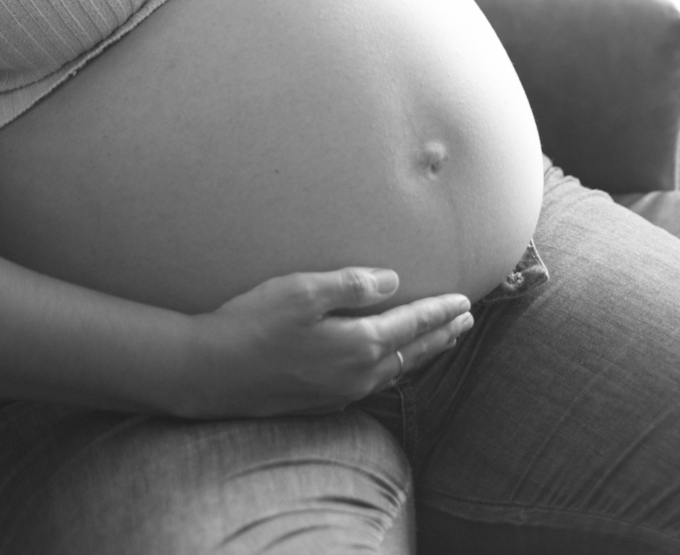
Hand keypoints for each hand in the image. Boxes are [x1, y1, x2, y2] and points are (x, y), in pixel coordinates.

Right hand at [177, 267, 473, 418]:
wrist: (214, 372)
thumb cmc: (254, 323)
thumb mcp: (301, 291)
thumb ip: (349, 284)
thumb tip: (390, 280)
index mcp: (359, 344)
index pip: (413, 323)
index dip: (440, 311)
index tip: (464, 300)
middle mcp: (358, 373)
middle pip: (412, 351)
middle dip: (441, 334)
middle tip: (465, 321)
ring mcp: (341, 391)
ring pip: (396, 369)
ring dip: (421, 352)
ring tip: (438, 340)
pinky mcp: (323, 400)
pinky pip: (374, 381)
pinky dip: (394, 366)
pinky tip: (389, 361)